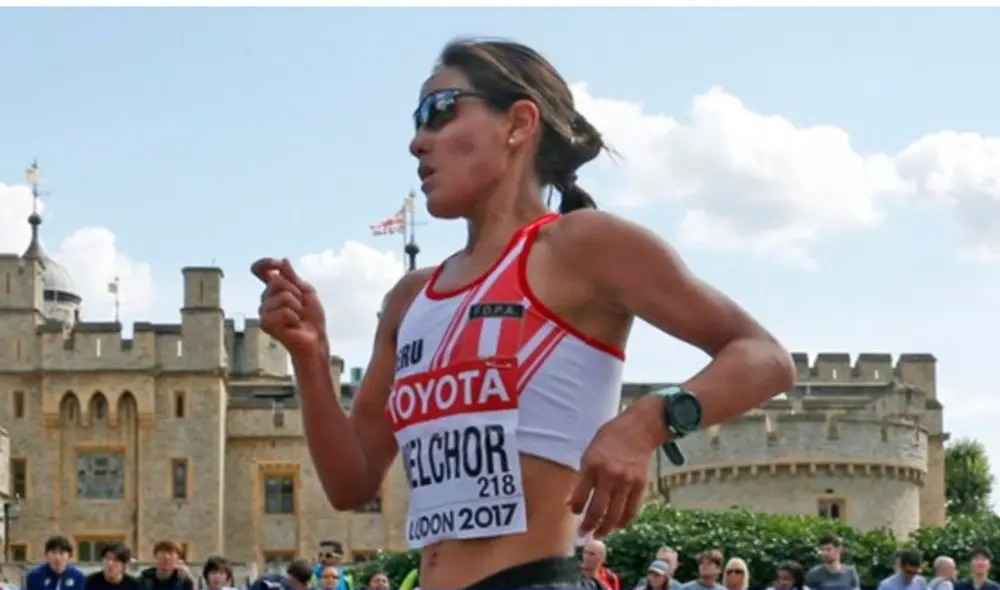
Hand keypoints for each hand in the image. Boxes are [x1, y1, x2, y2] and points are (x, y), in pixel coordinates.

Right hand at [251, 257, 326, 356]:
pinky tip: (293, 325)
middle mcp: (266, 298)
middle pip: (276, 281)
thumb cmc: (312, 318)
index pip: (260, 270)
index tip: (276, 264)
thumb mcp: (307, 292)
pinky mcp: (265, 323)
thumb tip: (283, 260)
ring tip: (297, 317)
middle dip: (296, 292)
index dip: (265, 263)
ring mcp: (264, 311)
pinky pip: (282, 311)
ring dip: (297, 307)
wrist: (315, 338)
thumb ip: (293, 277)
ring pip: (282, 296)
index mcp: (275, 289)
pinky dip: (293, 317)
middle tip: (301, 306)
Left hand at [569, 396, 664, 537]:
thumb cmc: (610, 438)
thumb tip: (575, 500)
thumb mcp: (590, 451)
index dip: (575, 508)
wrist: (639, 429)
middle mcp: (609, 475)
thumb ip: (584, 475)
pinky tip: (616, 526)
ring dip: (605, 529)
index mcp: (592, 464)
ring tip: (599, 534)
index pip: (580, 496)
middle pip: (596, 510)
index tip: (574, 511)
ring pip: (614, 515)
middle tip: (583, 533)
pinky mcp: (641, 485)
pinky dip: (623, 522)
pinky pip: (631, 510)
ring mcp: (626, 481)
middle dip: (588, 525)